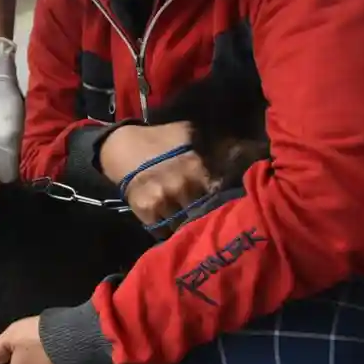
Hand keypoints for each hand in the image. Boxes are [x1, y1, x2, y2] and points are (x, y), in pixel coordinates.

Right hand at [99, 123, 214, 226]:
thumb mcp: (188, 132)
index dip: (223, 200)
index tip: (225, 204)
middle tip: (206, 216)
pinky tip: (168, 223)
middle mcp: (182, 186)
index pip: (220, 194)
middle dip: (205, 214)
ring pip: (184, 224)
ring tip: (187, 222)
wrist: (120, 146)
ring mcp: (163, 200)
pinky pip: (162, 231)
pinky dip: (166, 231)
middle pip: (203, 212)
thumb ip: (213, 144)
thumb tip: (243, 150)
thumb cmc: (158, 139)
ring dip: (186, 225)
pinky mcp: (145, 211)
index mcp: (197, 167)